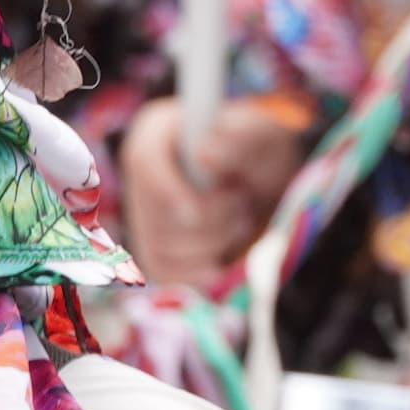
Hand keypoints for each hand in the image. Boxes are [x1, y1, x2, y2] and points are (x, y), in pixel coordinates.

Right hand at [113, 96, 303, 290]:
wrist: (268, 190)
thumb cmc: (261, 156)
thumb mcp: (263, 137)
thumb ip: (240, 138)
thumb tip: (204, 152)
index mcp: (156, 135)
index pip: (144, 161)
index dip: (170, 190)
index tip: (199, 211)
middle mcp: (141, 177)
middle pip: (156, 214)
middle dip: (209, 220)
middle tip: (241, 204)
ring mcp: (144, 218)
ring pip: (163, 249)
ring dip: (213, 244)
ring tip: (238, 222)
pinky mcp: (155, 254)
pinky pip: (166, 275)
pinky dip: (200, 272)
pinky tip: (223, 255)